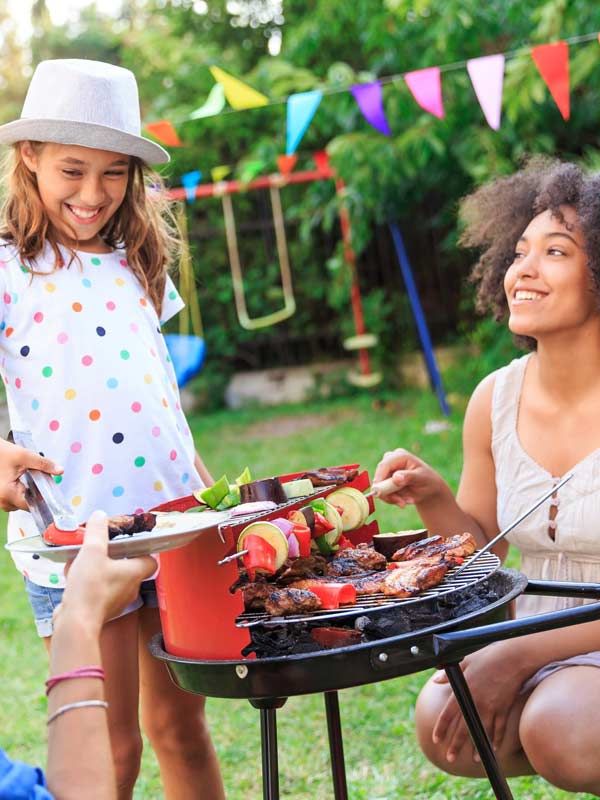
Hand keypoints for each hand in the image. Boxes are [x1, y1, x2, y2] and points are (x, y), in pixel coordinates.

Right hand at [0, 438, 62, 510]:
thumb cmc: (1, 452)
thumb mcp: (24, 456)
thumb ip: (43, 464)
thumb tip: (60, 470)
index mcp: (7, 494)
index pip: (31, 505)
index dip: (43, 498)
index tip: (50, 489)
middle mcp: (2, 501)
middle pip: (27, 504)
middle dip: (36, 493)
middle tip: (40, 478)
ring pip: (20, 501)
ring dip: (28, 492)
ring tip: (29, 477)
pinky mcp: (0, 495)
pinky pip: (14, 498)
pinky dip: (20, 490)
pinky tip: (22, 479)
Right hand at [57, 511, 156, 630]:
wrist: (75, 624)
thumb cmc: (90, 587)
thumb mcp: (92, 551)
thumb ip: (97, 531)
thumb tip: (100, 515)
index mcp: (135, 573)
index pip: (151, 560)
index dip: (142, 549)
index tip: (128, 541)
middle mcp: (130, 588)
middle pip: (126, 567)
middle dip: (110, 556)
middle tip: (97, 548)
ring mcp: (115, 601)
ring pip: (108, 577)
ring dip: (94, 567)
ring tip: (79, 561)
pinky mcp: (100, 609)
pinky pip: (96, 589)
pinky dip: (85, 581)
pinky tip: (70, 576)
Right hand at [373, 448, 443, 507]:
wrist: (428, 489)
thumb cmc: (427, 480)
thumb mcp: (421, 478)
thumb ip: (409, 477)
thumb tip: (395, 477)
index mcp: (400, 456)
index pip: (384, 465)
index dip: (380, 478)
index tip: (380, 492)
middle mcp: (390, 461)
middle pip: (379, 477)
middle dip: (388, 492)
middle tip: (401, 503)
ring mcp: (386, 471)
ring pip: (379, 487)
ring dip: (391, 498)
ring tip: (405, 502)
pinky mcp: (385, 481)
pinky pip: (382, 493)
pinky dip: (391, 499)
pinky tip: (403, 501)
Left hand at [431, 643, 525, 761]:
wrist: (513, 658)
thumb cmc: (488, 656)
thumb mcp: (465, 661)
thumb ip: (450, 674)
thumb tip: (436, 680)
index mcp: (464, 690)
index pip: (448, 714)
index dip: (441, 728)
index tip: (436, 740)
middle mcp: (476, 702)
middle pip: (463, 728)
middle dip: (456, 745)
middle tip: (450, 758)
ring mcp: (491, 707)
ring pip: (482, 732)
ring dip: (477, 747)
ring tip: (474, 760)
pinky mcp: (504, 709)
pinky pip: (500, 729)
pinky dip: (497, 739)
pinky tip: (493, 748)